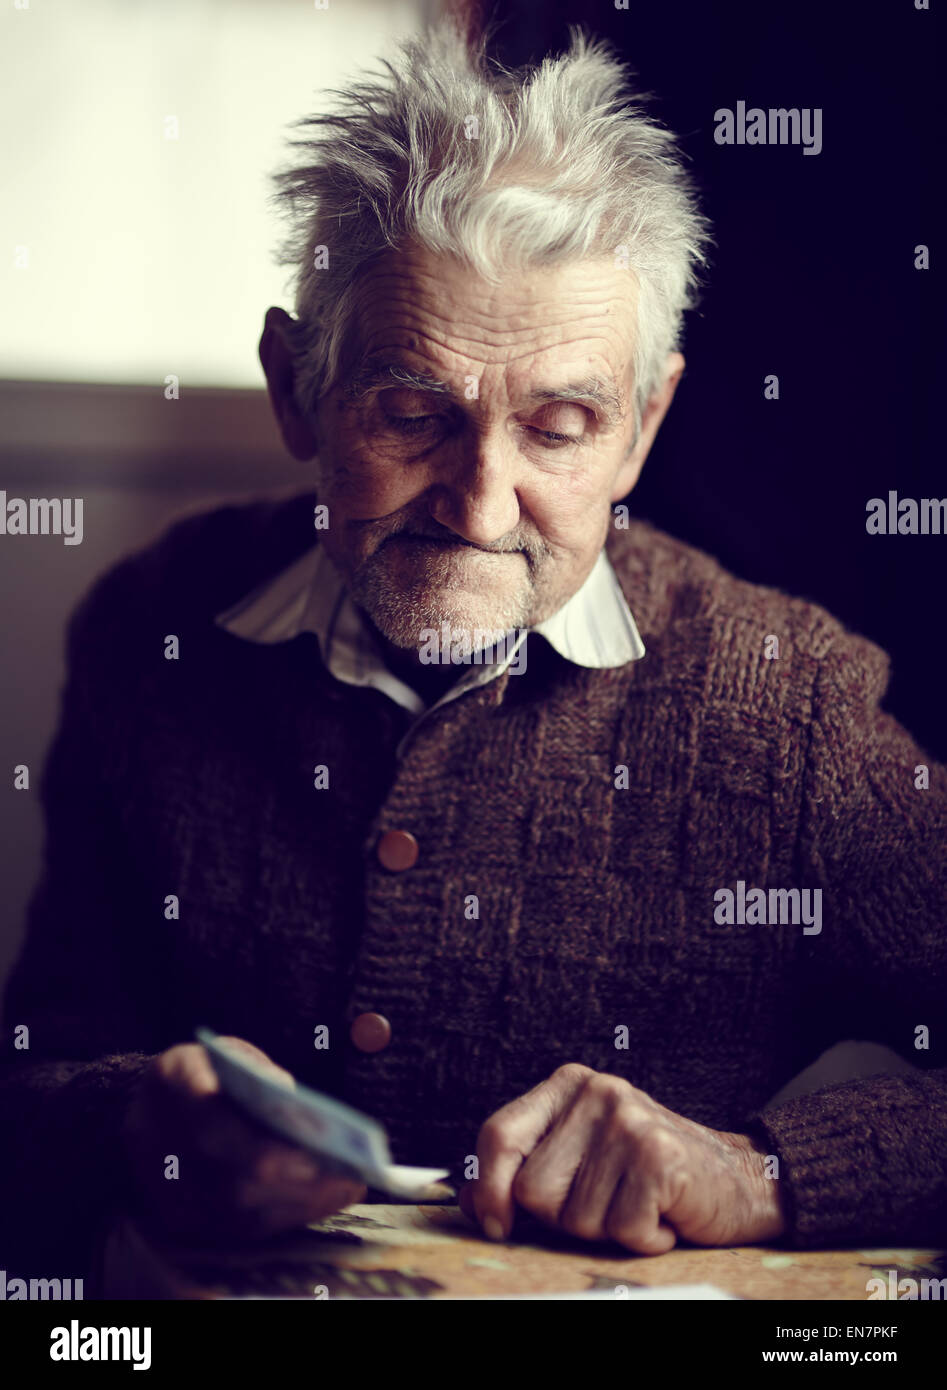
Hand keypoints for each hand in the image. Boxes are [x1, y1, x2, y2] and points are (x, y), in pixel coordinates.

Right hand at [120, 1037, 365, 1245]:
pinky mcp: (175, 1218)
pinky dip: (283, 1216)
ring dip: (298, 1204)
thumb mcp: (237, 1055)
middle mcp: (152, 1136)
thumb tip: (308, 1124)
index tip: (319, 1144)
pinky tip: (319, 1200)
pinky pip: (233, 1229)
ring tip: (346, 1188)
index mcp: (170, 1078)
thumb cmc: (210, 1073)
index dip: (264, 1138)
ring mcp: (158, 1185)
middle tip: (349, 1173)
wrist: (151, 1100)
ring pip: (234, 1212)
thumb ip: (266, 1079)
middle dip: (295, 1180)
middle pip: (227, 1177)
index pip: (212, 1114)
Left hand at [459, 1063, 785, 1252]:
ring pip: (574, 1217)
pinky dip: (643, 1239)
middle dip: (565, 1216)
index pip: (499, 1134)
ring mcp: (629, 1120)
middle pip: (533, 1189)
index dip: (489, 1188)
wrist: (739, 1178)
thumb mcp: (580, 1159)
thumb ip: (525, 1171)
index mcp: (569, 1084)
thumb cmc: (649, 1173)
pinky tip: (663, 1215)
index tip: (498, 1223)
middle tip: (609, 1200)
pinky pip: (620, 1230)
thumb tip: (471, 1202)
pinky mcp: (659, 1157)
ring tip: (638, 1203)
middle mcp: (598, 1092)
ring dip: (607, 1230)